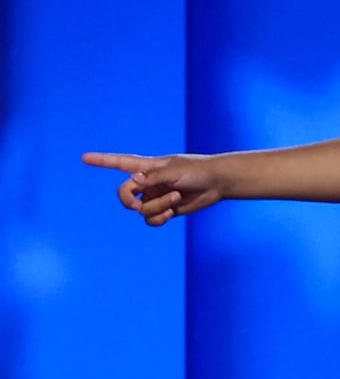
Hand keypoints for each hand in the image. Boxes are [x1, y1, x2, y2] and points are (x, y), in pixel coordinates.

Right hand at [81, 151, 224, 225]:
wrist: (217, 182)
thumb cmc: (197, 171)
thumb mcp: (176, 171)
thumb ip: (155, 177)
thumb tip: (134, 181)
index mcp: (147, 167)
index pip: (119, 163)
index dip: (101, 161)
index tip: (83, 157)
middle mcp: (147, 182)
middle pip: (123, 195)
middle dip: (127, 200)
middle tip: (137, 202)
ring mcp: (155, 197)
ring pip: (141, 210)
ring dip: (156, 207)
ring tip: (175, 198)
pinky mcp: (166, 210)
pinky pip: (151, 220)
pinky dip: (158, 219)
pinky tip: (171, 213)